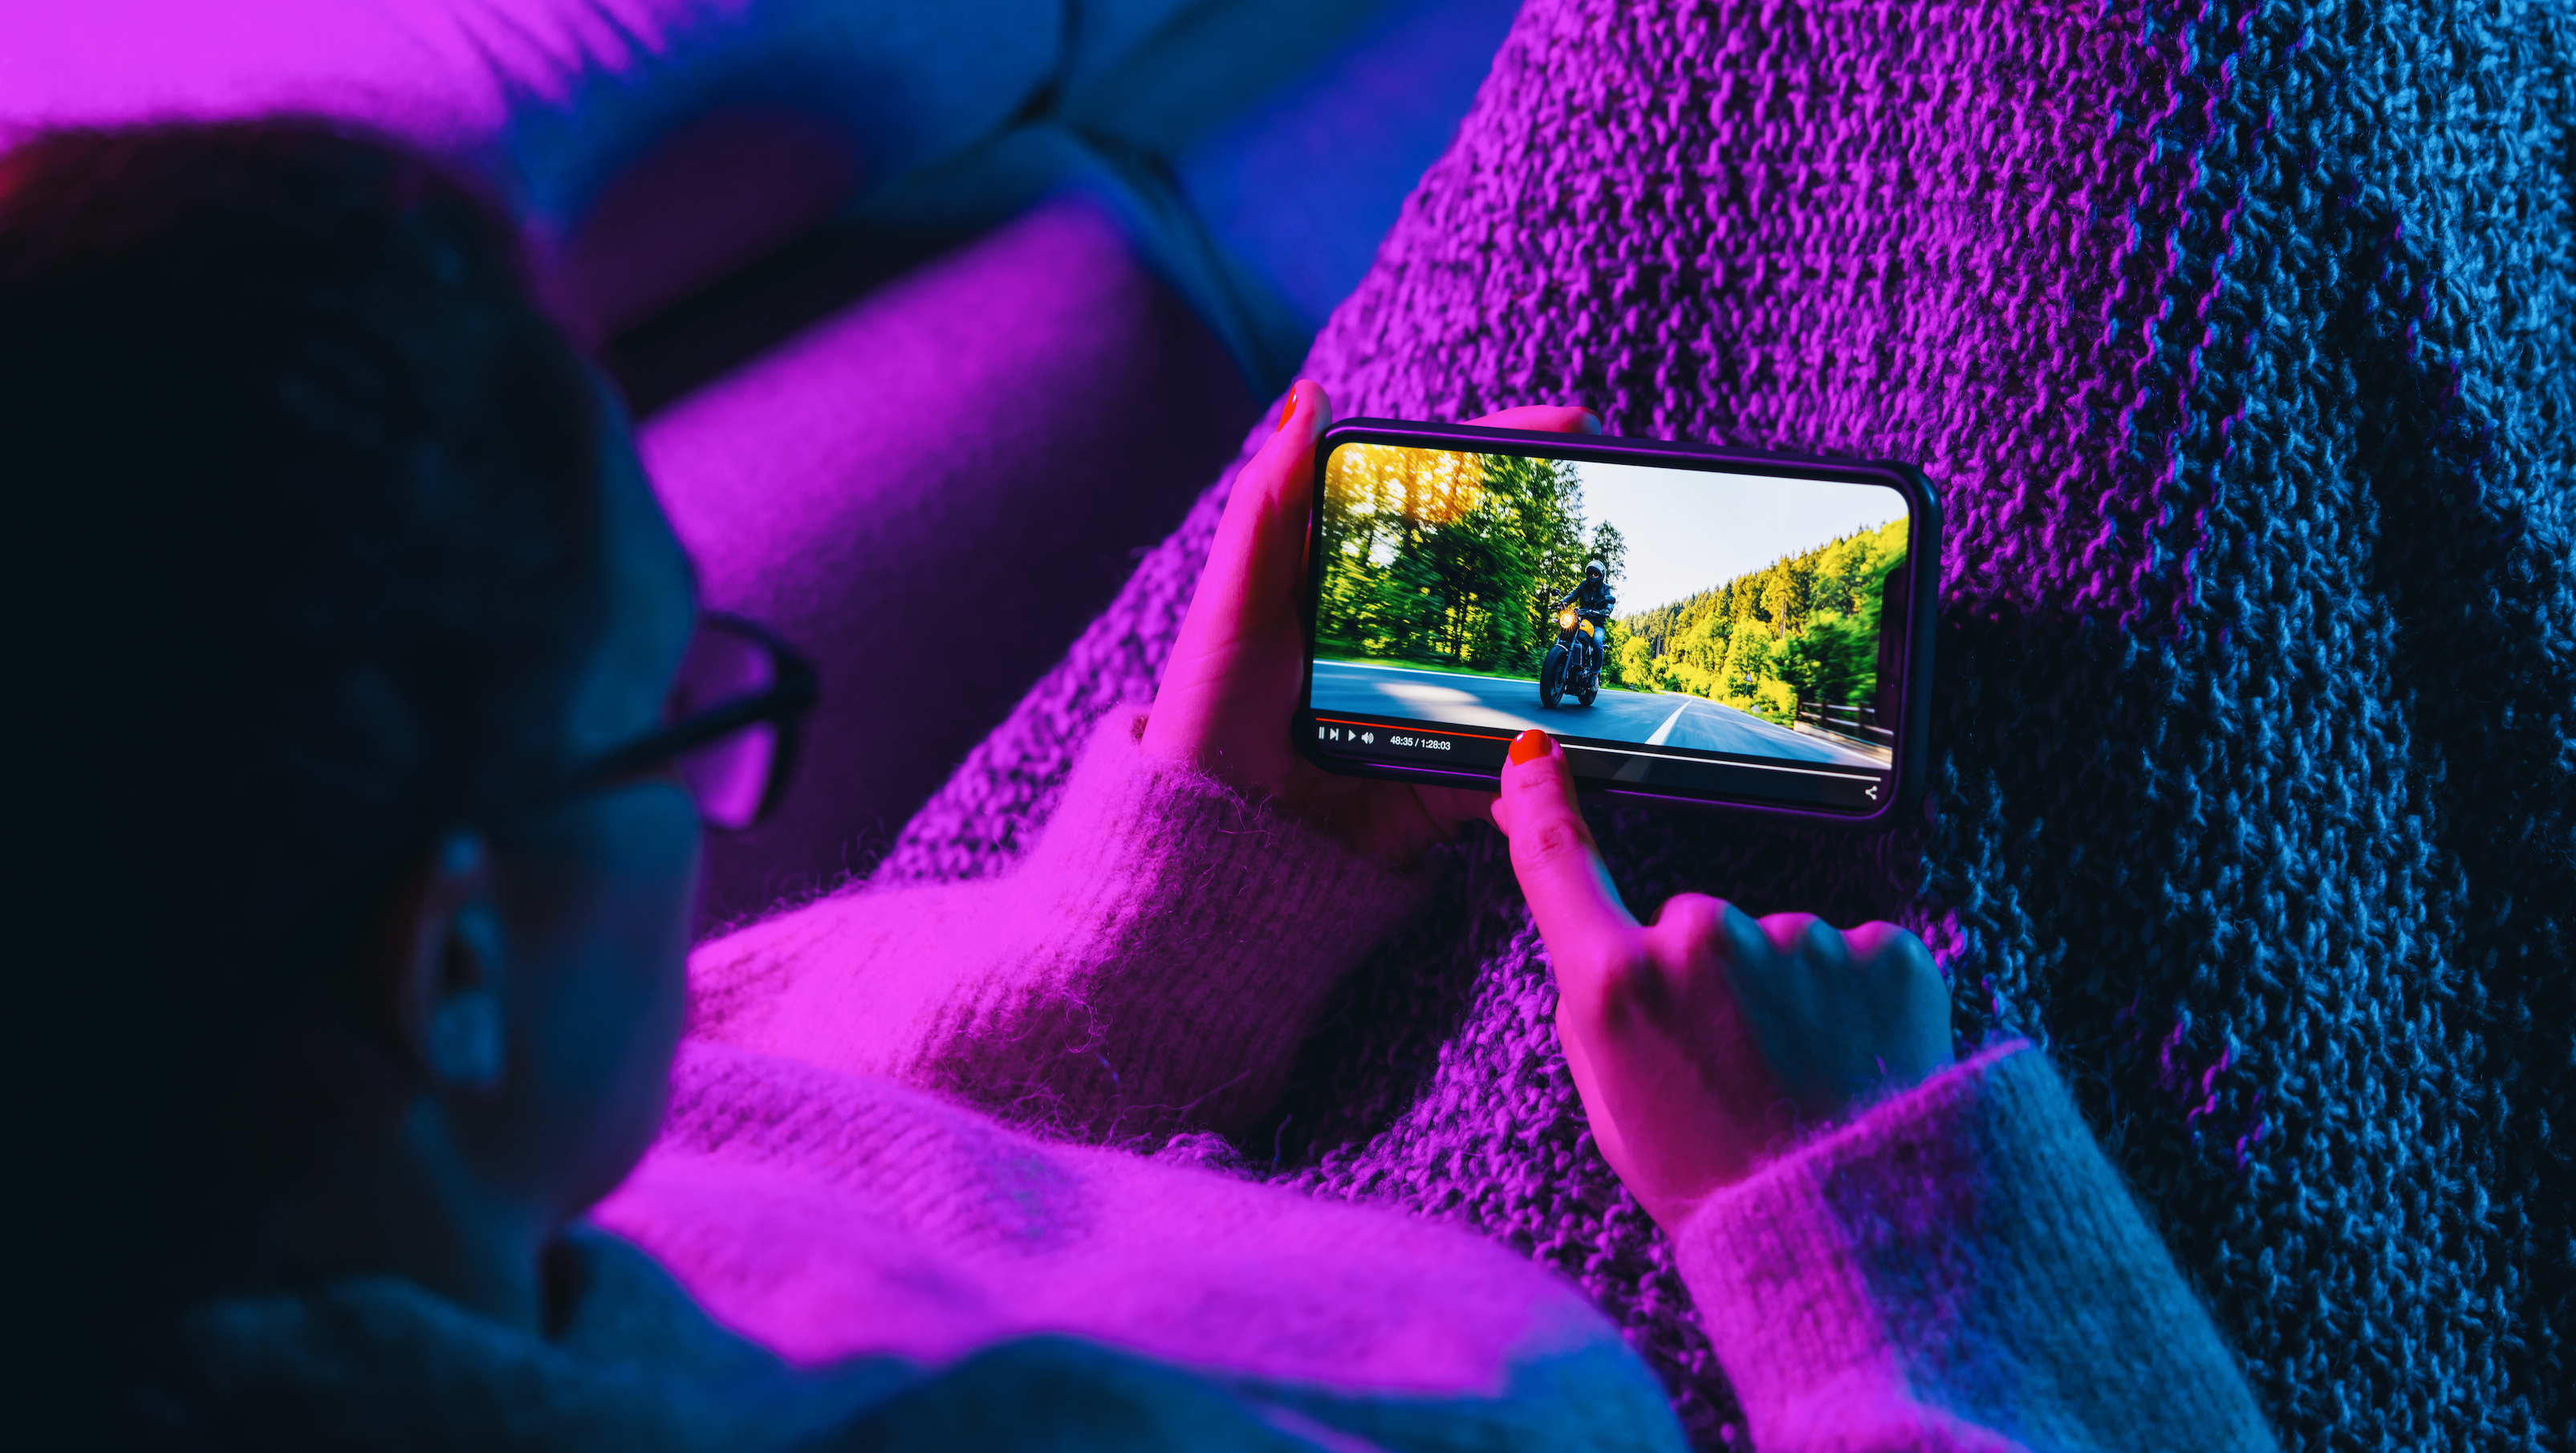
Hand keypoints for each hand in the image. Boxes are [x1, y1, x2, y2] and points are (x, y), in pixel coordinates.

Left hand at [1141, 381, 1599, 866]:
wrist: (1216, 851)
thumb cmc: (1207, 719)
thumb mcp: (1233, 605)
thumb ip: (1269, 506)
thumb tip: (1307, 398)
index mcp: (1348, 582)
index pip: (1437, 500)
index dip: (1502, 455)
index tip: (1568, 425)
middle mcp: (1401, 636)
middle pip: (1498, 569)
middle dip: (1565, 535)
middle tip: (1625, 492)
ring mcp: (1435, 703)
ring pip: (1526, 659)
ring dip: (1578, 636)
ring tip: (1629, 598)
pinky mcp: (1451, 775)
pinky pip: (1520, 759)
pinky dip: (1556, 748)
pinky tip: (1596, 721)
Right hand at [1490, 729, 1952, 1230]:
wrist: (1853, 1233)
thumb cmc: (1719, 1183)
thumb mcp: (1612, 1111)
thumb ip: (1591, 1016)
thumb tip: (1591, 949)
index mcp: (1620, 985)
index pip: (1560, 862)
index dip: (1538, 800)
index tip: (1530, 756)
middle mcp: (1703, 941)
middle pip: (1690, 927)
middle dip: (1706, 980)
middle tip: (1733, 1070)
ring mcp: (1798, 939)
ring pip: (1776, 947)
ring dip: (1785, 998)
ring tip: (1802, 1081)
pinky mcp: (1881, 950)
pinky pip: (1850, 957)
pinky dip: (1851, 1003)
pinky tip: (1851, 1063)